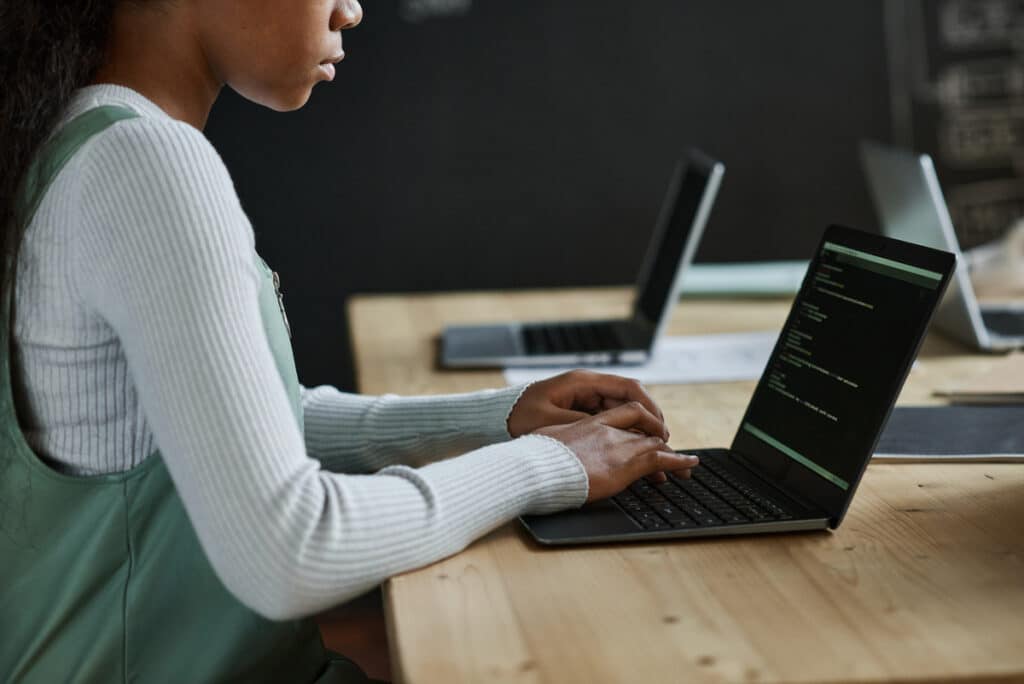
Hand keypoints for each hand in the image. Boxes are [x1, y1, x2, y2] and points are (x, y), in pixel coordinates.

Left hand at [507, 370, 666, 438]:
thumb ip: (582, 424)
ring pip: (623, 411)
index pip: (628, 387)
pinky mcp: (581, 411)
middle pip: (631, 399)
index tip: (661, 429)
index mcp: (582, 382)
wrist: (497, 418)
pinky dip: (624, 433)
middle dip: (650, 420)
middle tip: (665, 444)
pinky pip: (610, 420)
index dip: (649, 407)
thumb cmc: (518, 417)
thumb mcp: (551, 421)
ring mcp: (585, 398)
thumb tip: (613, 431)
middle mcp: (587, 387)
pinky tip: (633, 451)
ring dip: (639, 429)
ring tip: (655, 452)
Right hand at [535, 402, 698, 502]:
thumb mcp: (545, 441)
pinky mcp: (627, 463)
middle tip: (668, 449)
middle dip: (658, 439)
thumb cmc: (536, 457)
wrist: (539, 466)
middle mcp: (608, 429)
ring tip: (688, 461)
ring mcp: (618, 444)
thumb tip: (548, 447)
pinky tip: (689, 465)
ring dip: (671, 452)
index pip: (624, 415)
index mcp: (589, 424)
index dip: (639, 423)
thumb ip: (557, 441)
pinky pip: (661, 459)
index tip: (645, 433)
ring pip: (654, 442)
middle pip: (642, 428)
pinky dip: (679, 461)